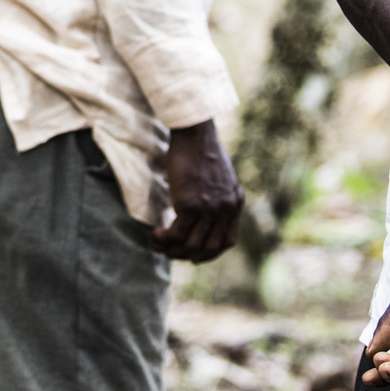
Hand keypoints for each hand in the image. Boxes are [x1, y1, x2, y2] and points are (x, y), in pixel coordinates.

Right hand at [152, 120, 241, 262]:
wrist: (195, 135)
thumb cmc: (201, 151)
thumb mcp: (218, 178)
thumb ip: (214, 197)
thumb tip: (194, 213)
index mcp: (235, 203)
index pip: (227, 241)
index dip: (209, 253)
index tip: (193, 255)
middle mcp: (225, 209)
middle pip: (208, 248)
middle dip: (187, 254)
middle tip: (170, 251)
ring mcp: (209, 209)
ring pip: (191, 245)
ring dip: (172, 250)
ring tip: (158, 243)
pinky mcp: (190, 205)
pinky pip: (176, 235)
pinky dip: (164, 239)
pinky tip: (155, 234)